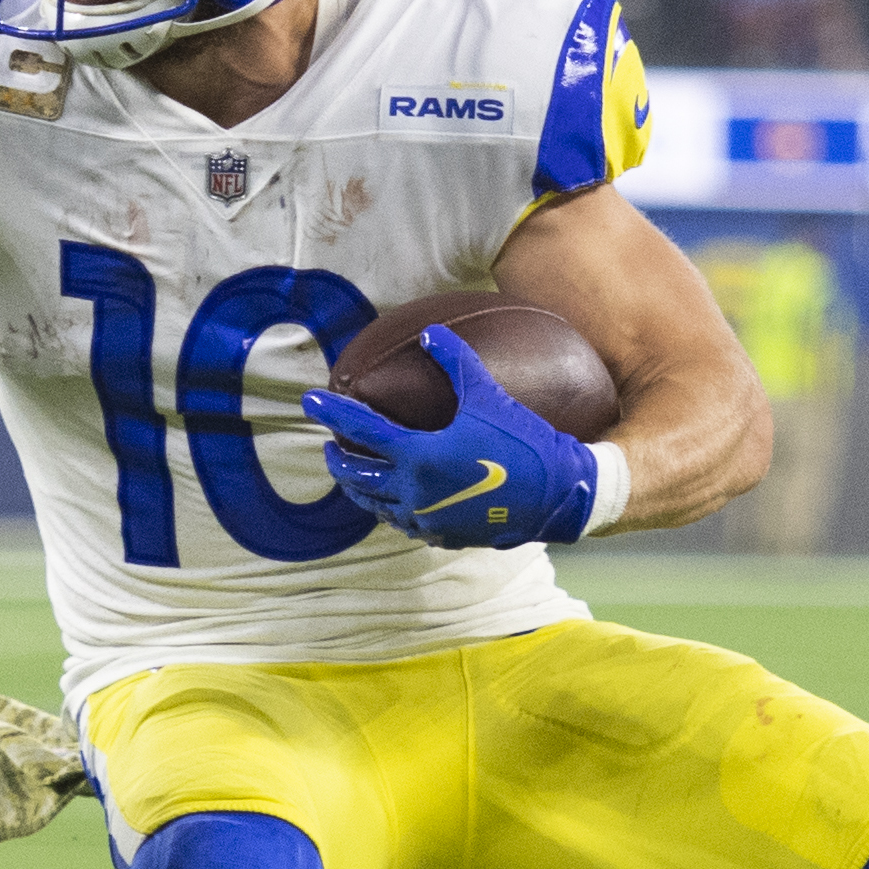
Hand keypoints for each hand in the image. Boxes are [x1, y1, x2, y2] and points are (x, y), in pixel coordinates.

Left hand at [303, 324, 600, 548]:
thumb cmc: (524, 442)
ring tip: (354, 473)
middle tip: (330, 445)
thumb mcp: (488, 396)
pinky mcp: (443, 536)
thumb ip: (455, 361)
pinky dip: (390, 508)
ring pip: (375, 505)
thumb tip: (429, 333)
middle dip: (337, 460)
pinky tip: (393, 499)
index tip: (310, 401)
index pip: (361, 431)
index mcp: (420, 457)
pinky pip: (404, 523)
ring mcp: (427, 519)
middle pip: (357, 476)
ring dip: (359, 487)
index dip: (332, 413)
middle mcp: (415, 492)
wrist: (559, 494)